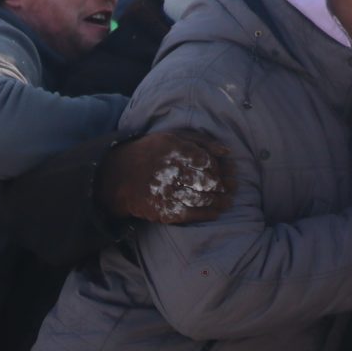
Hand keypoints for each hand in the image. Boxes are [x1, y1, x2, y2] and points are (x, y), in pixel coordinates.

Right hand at [96, 130, 237, 224]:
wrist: (120, 176)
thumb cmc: (152, 153)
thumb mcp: (172, 137)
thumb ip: (201, 141)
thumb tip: (227, 152)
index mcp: (173, 148)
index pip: (206, 161)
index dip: (220, 168)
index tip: (227, 172)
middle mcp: (170, 170)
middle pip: (207, 181)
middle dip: (223, 186)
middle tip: (231, 188)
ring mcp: (167, 192)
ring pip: (202, 198)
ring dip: (220, 201)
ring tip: (228, 201)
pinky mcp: (164, 210)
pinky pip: (192, 214)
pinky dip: (208, 214)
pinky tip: (216, 212)